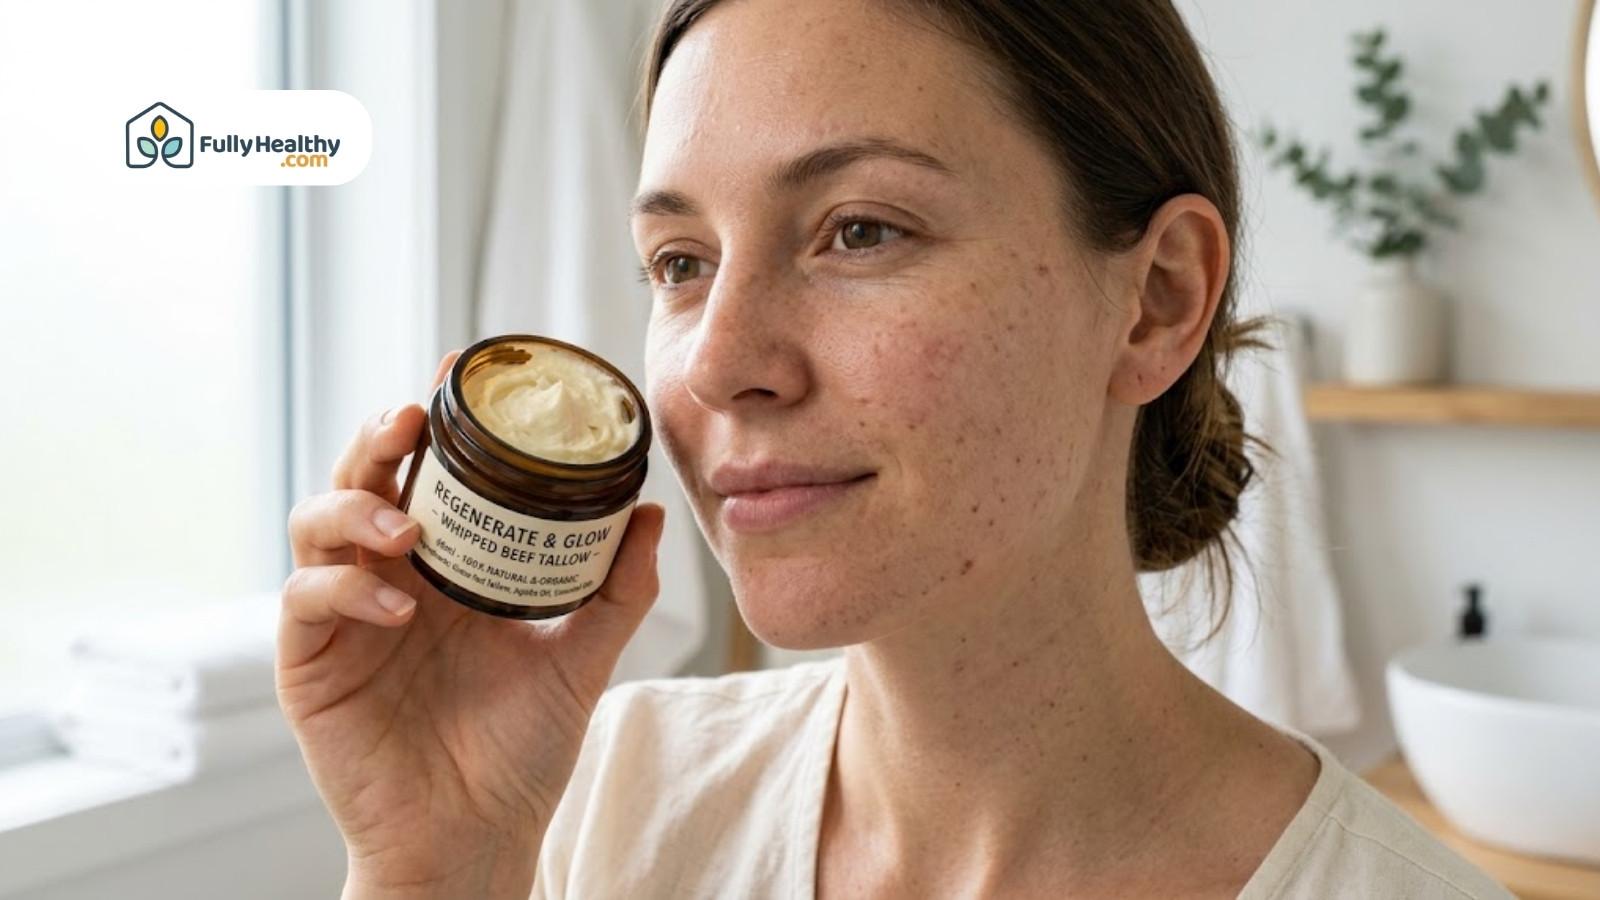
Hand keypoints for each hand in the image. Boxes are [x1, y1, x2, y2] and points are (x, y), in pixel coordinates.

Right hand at [277, 351, 665, 897]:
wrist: (478, 838)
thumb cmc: (518, 755)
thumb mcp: (580, 661)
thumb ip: (615, 592)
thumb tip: (650, 515)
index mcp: (446, 570)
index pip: (426, 476)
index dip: (432, 423)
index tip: (455, 376)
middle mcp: (389, 579)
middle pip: (361, 480)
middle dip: (379, 438)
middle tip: (415, 418)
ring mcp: (344, 617)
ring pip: (316, 524)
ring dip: (356, 509)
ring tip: (409, 528)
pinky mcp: (310, 662)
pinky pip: (307, 599)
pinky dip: (345, 587)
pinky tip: (400, 608)